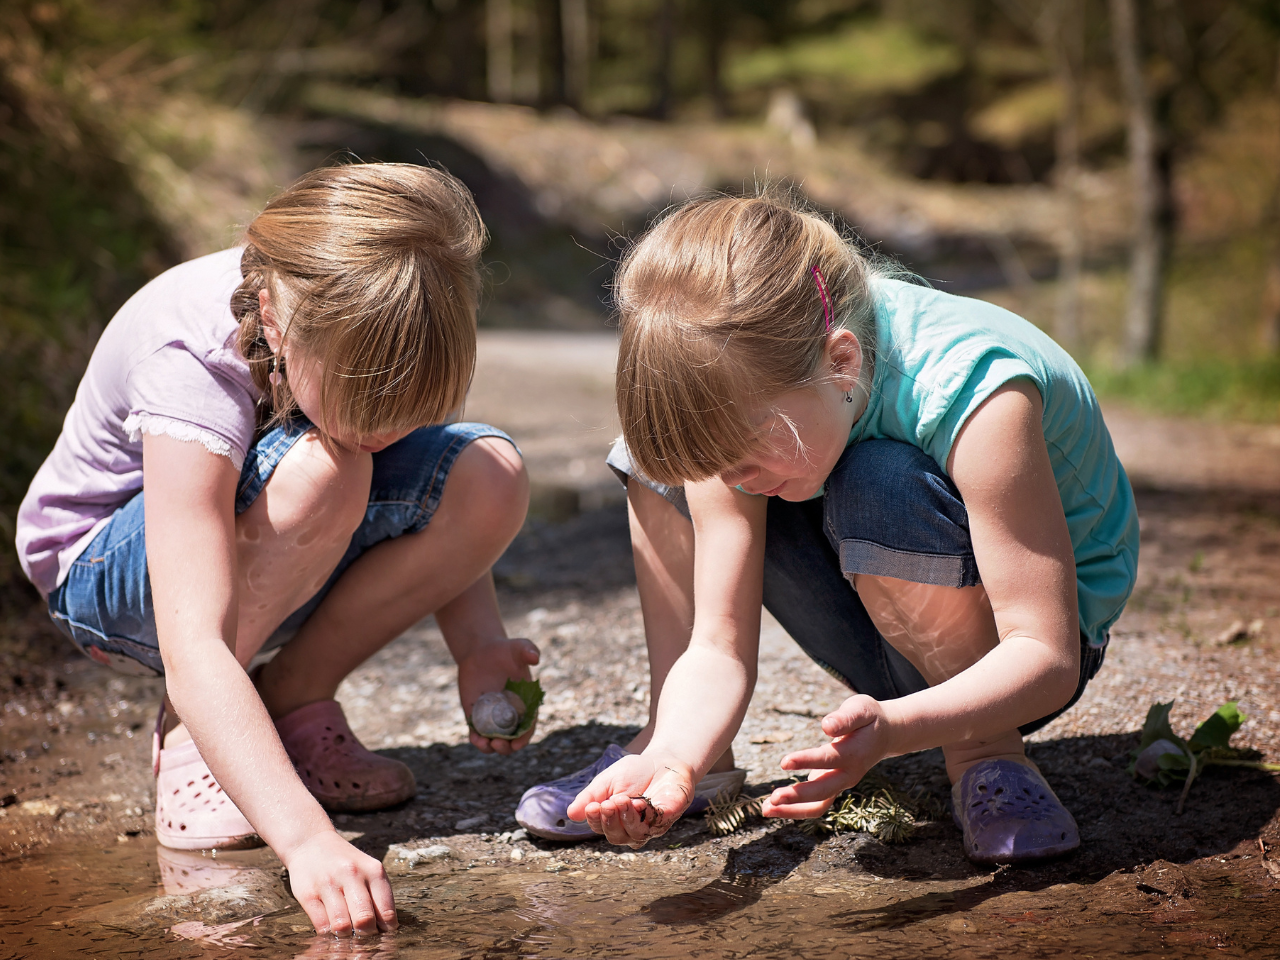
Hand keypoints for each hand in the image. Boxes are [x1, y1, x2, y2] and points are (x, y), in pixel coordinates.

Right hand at [283, 830, 396, 936]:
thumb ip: (378, 896)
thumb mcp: (368, 870)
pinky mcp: (308, 895)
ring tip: (347, 931)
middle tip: (364, 935)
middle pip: (364, 919)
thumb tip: (386, 929)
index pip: (386, 909)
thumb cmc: (346, 863)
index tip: (384, 934)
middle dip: (366, 934)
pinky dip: (328, 933)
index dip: (386, 928)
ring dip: (346, 935)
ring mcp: (329, 884)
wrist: (311, 843)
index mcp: (373, 871)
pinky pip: (321, 925)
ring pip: (342, 925)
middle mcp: (352, 875)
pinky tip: (331, 927)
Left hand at [456, 636, 539, 754]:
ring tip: (483, 743)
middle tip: (498, 743)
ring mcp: (492, 718)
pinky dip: (476, 739)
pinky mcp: (476, 716)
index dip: (524, 738)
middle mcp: (510, 715)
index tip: (518, 744)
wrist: (482, 651)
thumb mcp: (518, 647)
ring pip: (493, 741)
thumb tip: (534, 658)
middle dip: (506, 747)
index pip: (527, 727)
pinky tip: (473, 738)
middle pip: (511, 740)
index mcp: (525, 705)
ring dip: (490, 747)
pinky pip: (477, 733)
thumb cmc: (505, 650)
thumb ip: (528, 650)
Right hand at [566, 752, 694, 848]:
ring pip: (636, 835)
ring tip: (622, 800)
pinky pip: (657, 823)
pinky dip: (648, 815)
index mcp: (614, 820)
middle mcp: (631, 828)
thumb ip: (591, 796)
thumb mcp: (607, 780)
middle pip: (616, 836)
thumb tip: (571, 814)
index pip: (600, 827)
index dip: (595, 820)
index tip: (592, 807)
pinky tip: (640, 803)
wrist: (662, 760)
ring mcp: (651, 825)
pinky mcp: (669, 817)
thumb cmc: (633, 773)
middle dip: (610, 821)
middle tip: (607, 804)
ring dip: (626, 818)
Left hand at [761, 694, 892, 818]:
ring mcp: (842, 783)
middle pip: (824, 791)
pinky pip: (817, 804)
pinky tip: (775, 807)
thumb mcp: (861, 708)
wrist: (886, 734)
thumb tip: (826, 726)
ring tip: (766, 808)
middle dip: (798, 796)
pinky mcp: (834, 786)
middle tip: (773, 797)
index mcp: (855, 752)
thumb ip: (844, 718)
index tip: (784, 762)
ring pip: (819, 804)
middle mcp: (849, 773)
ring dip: (793, 809)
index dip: (806, 761)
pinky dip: (796, 809)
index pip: (828, 759)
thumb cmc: (869, 717)